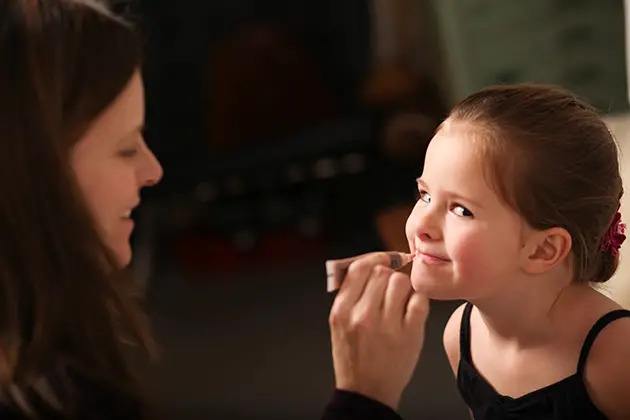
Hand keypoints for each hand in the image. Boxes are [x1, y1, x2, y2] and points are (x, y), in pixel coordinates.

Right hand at [328, 252, 428, 409]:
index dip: (375, 257)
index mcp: (341, 311)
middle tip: (389, 290)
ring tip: (399, 302)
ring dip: (403, 288)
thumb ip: (350, 294)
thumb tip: (372, 262)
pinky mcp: (410, 334)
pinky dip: (417, 301)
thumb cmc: (353, 354)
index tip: (385, 258)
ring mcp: (387, 326)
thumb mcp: (339, 324)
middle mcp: (362, 316)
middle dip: (388, 276)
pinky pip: (419, 300)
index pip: (359, 268)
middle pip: (382, 273)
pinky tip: (411, 310)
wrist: (367, 391)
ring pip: (401, 283)